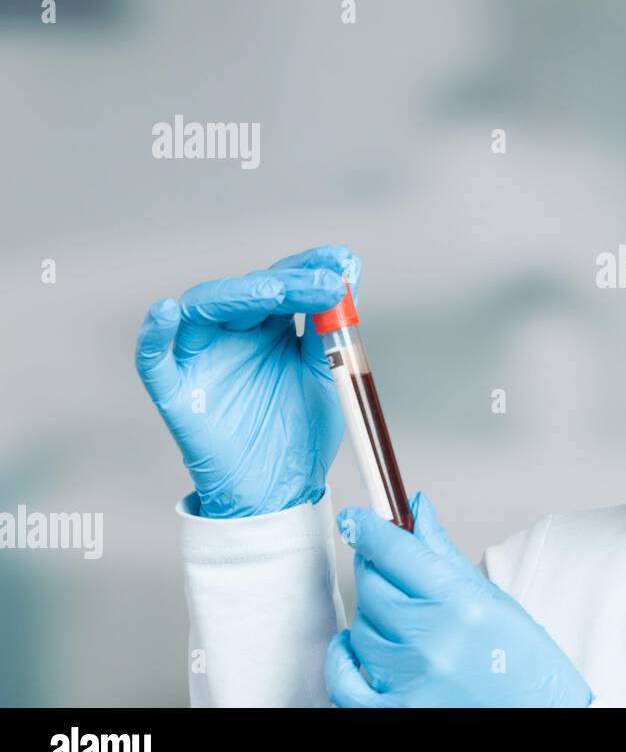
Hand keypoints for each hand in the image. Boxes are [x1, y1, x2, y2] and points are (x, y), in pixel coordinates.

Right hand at [134, 244, 360, 517]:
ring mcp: (202, 358)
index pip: (285, 282)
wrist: (281, 490)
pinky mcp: (175, 390)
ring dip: (237, 295)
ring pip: (203, 309)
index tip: (344, 261)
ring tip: (274, 292)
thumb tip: (347, 276)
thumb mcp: (326, 374)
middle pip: (250, 291)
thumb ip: (330, 330)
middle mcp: (233, 333)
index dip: (311, 267)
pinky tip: (168, 312)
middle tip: (326, 285)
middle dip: (289, 282)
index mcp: (271, 326)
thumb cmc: (301, 431)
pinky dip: (155, 333)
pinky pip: (153, 359)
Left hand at [326, 492, 592, 706]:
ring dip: (373, 617)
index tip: (357, 520)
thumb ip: (445, 557)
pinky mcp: (395, 713)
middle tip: (391, 568)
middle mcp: (433, 644)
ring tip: (402, 619)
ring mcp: (411, 682)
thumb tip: (418, 512)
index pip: (397, 552)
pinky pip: (344, 683)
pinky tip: (351, 647)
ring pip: (360, 629)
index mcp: (463, 607)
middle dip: (377, 570)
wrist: (542, 718)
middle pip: (373, 587)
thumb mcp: (495, 603)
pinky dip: (342, 661)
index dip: (370, 529)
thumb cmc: (528, 670)